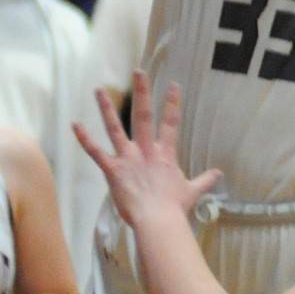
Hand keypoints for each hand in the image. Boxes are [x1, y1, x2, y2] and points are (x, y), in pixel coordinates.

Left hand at [73, 73, 220, 230]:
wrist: (158, 221)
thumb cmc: (174, 208)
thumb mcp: (192, 191)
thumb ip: (204, 179)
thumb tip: (219, 173)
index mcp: (164, 154)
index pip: (170, 123)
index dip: (172, 103)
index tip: (173, 85)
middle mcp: (146, 151)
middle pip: (143, 116)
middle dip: (141, 92)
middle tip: (138, 72)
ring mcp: (128, 159)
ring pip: (115, 128)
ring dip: (106, 108)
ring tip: (98, 90)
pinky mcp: (113, 170)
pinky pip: (96, 152)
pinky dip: (85, 138)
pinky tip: (75, 124)